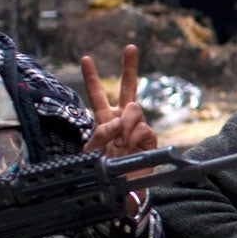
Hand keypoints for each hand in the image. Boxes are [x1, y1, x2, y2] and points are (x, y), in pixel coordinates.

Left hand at [81, 45, 156, 214]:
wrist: (125, 190)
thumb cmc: (108, 172)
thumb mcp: (94, 153)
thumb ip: (101, 135)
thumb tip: (118, 125)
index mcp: (105, 120)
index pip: (97, 95)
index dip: (92, 77)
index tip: (86, 58)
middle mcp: (122, 119)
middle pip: (128, 88)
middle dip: (129, 67)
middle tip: (130, 47)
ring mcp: (137, 127)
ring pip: (133, 109)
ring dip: (124, 125)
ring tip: (121, 144)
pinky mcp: (150, 137)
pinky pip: (142, 128)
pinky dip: (134, 137)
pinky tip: (131, 148)